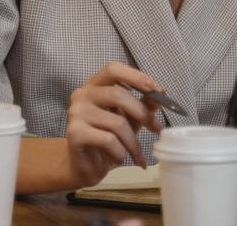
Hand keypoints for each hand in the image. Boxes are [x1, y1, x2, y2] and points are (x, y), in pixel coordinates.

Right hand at [63, 62, 163, 187]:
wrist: (84, 167)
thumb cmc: (107, 140)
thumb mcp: (129, 119)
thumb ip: (142, 105)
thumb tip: (161, 94)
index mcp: (94, 85)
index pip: (113, 69)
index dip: (136, 77)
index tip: (158, 90)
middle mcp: (82, 94)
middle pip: (118, 95)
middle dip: (143, 113)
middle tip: (157, 128)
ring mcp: (76, 113)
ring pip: (117, 122)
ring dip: (133, 142)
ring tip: (137, 154)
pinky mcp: (75, 133)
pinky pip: (109, 140)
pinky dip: (121, 153)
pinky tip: (120, 159)